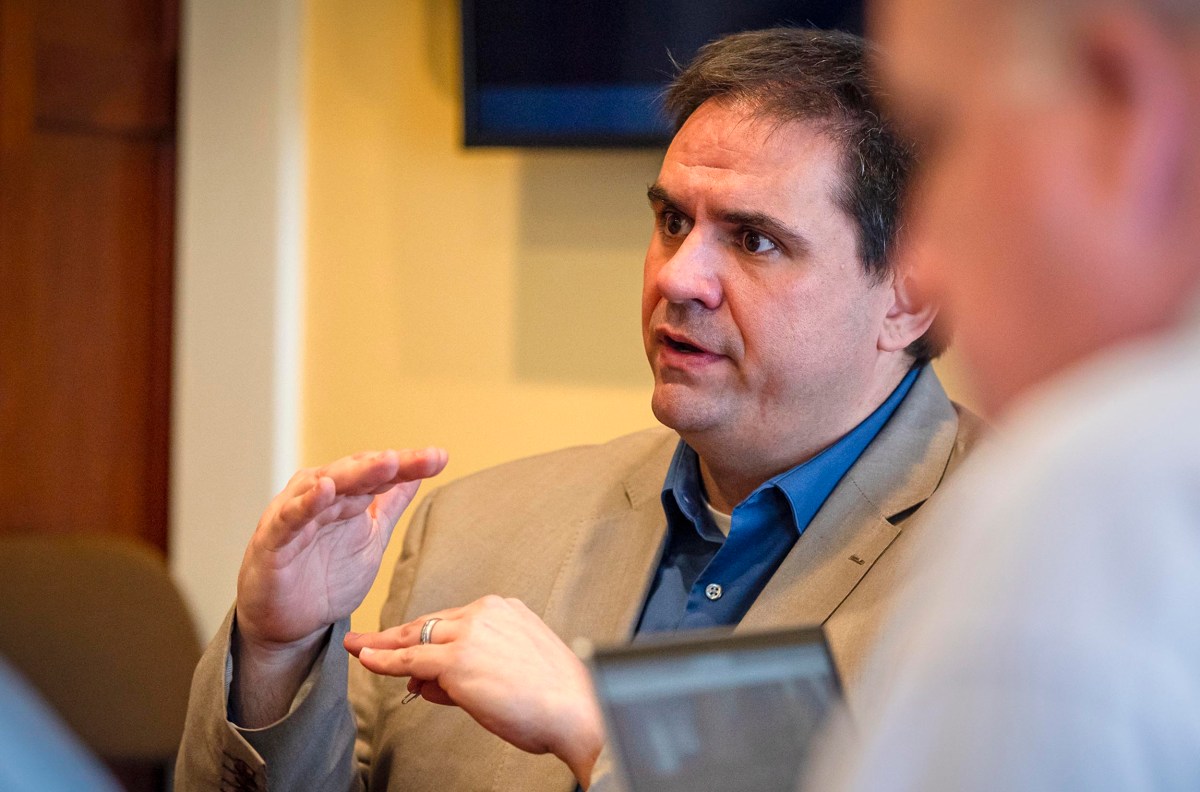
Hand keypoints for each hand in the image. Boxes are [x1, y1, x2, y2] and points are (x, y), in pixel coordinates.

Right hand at [231, 447, 446, 725]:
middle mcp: (322, 497)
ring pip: (326, 485)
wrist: (288, 624)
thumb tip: (417, 474)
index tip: (440, 458)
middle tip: (420, 458)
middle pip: (358, 473)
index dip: (410, 465)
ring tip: (385, 462)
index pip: (381, 475)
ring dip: (355, 473)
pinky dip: (305, 502)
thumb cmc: (326, 578)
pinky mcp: (273, 539)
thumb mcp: (371, 541)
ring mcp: (297, 515)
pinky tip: (325, 490)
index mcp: (348, 496)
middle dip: (390, 464)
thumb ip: (390, 507)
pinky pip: (291, 517)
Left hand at [346, 596, 604, 786]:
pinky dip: (384, 659)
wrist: (577, 709)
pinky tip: (367, 658)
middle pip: (429, 624)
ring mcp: (469, 634)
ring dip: (385, 646)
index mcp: (505, 610)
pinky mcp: (456, 659)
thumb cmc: (556, 698)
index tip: (405, 638)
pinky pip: (410, 658)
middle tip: (367, 639)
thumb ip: (471, 668)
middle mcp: (486, 613)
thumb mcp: (514, 671)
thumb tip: (429, 679)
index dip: (423, 634)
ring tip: (360, 648)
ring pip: (416, 638)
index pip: (453, 621)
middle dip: (395, 634)